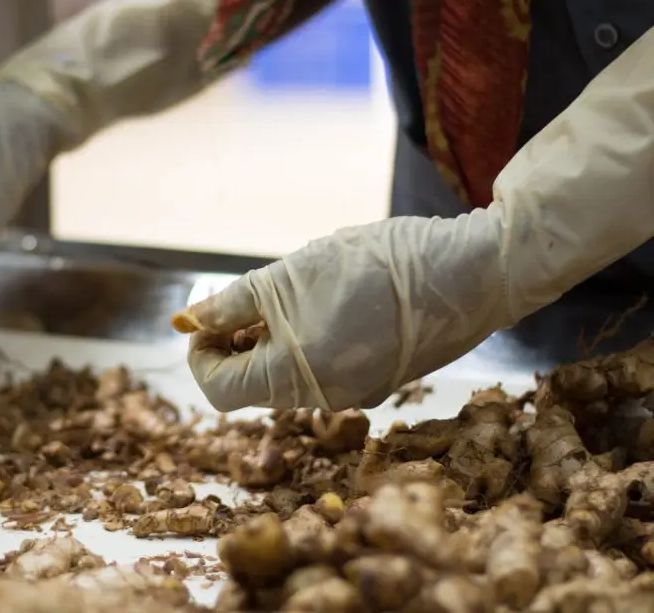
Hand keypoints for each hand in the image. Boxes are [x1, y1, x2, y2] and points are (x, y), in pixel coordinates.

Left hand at [180, 25, 653, 411]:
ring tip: (280, 298)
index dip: (201, 354)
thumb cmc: (379, 264)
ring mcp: (355, 393)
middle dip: (235, 346)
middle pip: (252, 387)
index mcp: (298, 377)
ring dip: (268, 344)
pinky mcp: (379, 380)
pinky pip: (321, 373)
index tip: (204, 319)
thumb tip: (189, 319)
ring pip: (286, 379)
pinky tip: (317, 306)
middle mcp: (324, 399)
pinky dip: (302, 347)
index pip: (219, 390)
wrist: (474, 269)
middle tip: (239, 302)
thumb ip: (235, 304)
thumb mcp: (293, 275)